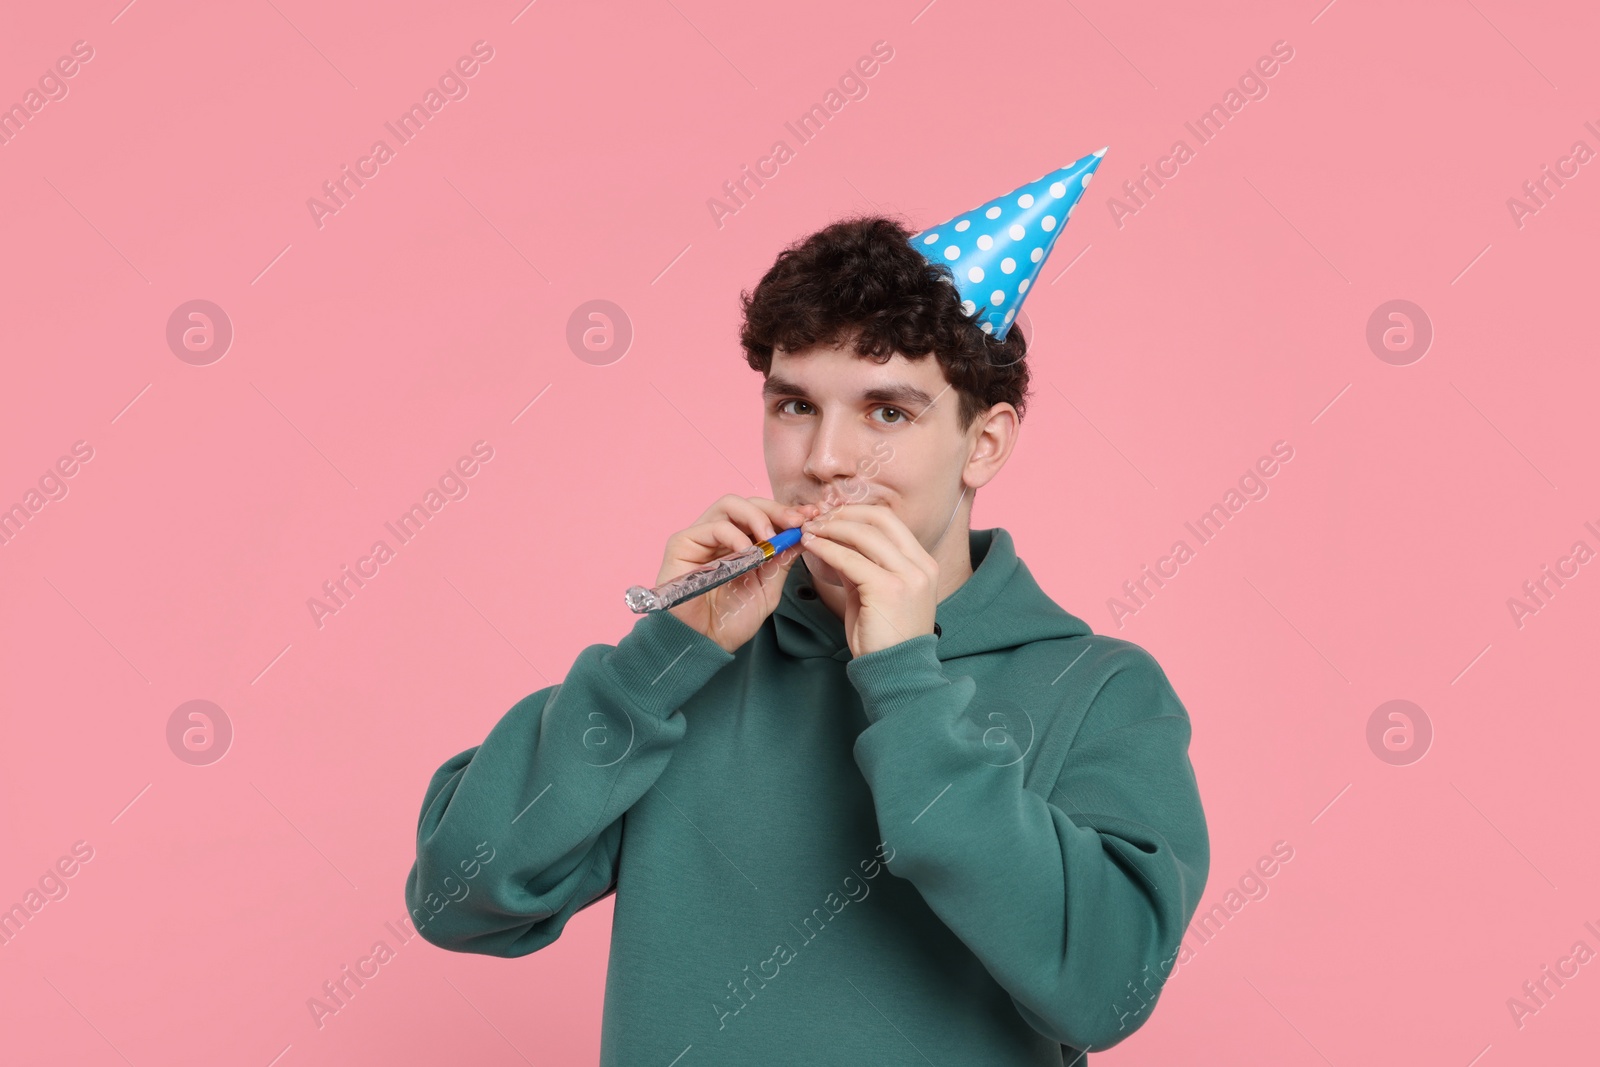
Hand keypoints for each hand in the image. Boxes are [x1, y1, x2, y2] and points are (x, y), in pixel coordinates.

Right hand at [661, 495, 819, 652]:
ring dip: (756, 516)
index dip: (787, 513)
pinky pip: (711, 526)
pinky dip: (733, 534)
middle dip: (776, 510)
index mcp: (741, 543)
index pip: (764, 515)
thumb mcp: (767, 587)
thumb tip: (803, 534)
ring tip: (770, 538)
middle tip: (795, 522)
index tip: (811, 517)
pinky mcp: (682, 543)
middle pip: (748, 503)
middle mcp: (720, 536)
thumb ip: (781, 560)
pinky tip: (747, 552)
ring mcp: (701, 537)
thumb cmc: (731, 620)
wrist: (704, 643)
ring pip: (729, 505)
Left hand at [798, 503, 939, 657]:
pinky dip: (826, 549)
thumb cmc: (883, 637)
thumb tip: (835, 542)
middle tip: (817, 519)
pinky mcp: (888, 588)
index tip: (832, 515)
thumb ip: (863, 566)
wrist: (895, 672)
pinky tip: (811, 547)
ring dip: (831, 529)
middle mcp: (921, 565)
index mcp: (923, 564)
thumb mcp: (877, 593)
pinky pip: (850, 559)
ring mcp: (908, 576)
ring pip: (863, 535)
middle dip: (843, 514)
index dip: (857, 513)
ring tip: (809, 531)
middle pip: (879, 520)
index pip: (889, 521)